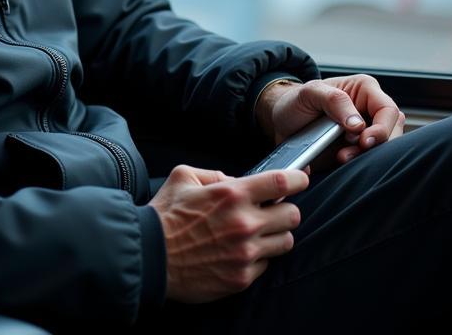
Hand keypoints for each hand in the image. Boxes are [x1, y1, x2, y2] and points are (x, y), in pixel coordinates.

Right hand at [149, 165, 307, 302]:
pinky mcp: (242, 278)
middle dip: (284, 210)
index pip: (281, 183)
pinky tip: (239, 251)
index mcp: (232, 194)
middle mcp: (245, 223)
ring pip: (286, 242)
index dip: (297, 178)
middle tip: (270, 210)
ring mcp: (246, 253)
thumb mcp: (184, 176)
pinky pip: (266, 264)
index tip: (300, 178)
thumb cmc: (166, 215)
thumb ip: (214, 173)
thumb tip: (236, 180)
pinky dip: (257, 257)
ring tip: (256, 233)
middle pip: (293, 215)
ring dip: (274, 235)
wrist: (151, 256)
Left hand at [259, 75, 405, 166]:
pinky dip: (359, 164)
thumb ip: (334, 101)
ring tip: (341, 157)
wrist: (282, 122)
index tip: (364, 141)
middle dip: (374, 146)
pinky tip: (341, 162)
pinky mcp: (359, 151)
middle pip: (392, 132)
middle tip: (348, 154)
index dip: (382, 128)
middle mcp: (370, 110)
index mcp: (364, 90)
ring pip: (384, 149)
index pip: (388, 110)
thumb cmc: (296, 101)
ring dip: (365, 158)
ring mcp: (367, 132)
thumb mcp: (309, 93)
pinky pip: (370, 160)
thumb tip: (358, 124)